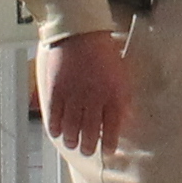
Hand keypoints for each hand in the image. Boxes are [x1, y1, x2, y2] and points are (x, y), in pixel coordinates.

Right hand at [40, 30, 128, 154]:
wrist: (80, 32)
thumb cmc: (103, 50)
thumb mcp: (122, 74)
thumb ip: (124, 98)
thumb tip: (127, 118)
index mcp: (113, 95)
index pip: (112, 127)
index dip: (109, 142)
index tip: (107, 150)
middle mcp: (93, 99)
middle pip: (90, 131)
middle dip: (89, 145)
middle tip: (87, 150)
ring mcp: (73, 96)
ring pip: (71, 128)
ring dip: (72, 140)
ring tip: (73, 144)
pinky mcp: (56, 91)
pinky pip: (54, 117)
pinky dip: (55, 127)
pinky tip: (57, 132)